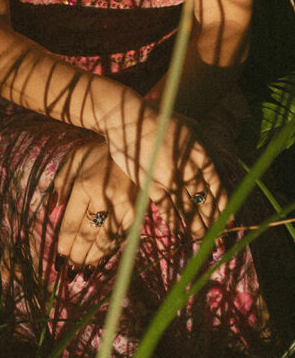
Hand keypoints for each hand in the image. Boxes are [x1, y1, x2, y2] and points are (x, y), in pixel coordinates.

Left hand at [55, 141, 136, 266]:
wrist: (134, 144)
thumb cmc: (97, 153)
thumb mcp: (73, 161)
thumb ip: (61, 184)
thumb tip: (53, 208)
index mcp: (86, 185)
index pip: (73, 222)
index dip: (65, 242)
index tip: (59, 256)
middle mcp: (105, 198)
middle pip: (88, 235)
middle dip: (77, 255)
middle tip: (68, 270)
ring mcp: (124, 207)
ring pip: (106, 240)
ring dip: (93, 259)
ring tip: (82, 272)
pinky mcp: (138, 212)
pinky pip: (121, 237)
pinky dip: (110, 252)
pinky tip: (101, 262)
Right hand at [100, 93, 227, 239]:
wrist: (128, 118)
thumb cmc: (162, 120)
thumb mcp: (193, 127)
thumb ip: (210, 147)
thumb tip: (224, 168)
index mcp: (200, 155)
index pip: (217, 188)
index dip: (224, 207)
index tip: (228, 221)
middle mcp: (187, 169)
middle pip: (204, 202)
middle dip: (212, 223)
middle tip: (218, 238)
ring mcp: (168, 177)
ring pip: (186, 209)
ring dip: (195, 227)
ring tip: (202, 239)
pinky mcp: (149, 183)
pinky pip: (165, 207)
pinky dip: (173, 221)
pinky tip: (178, 231)